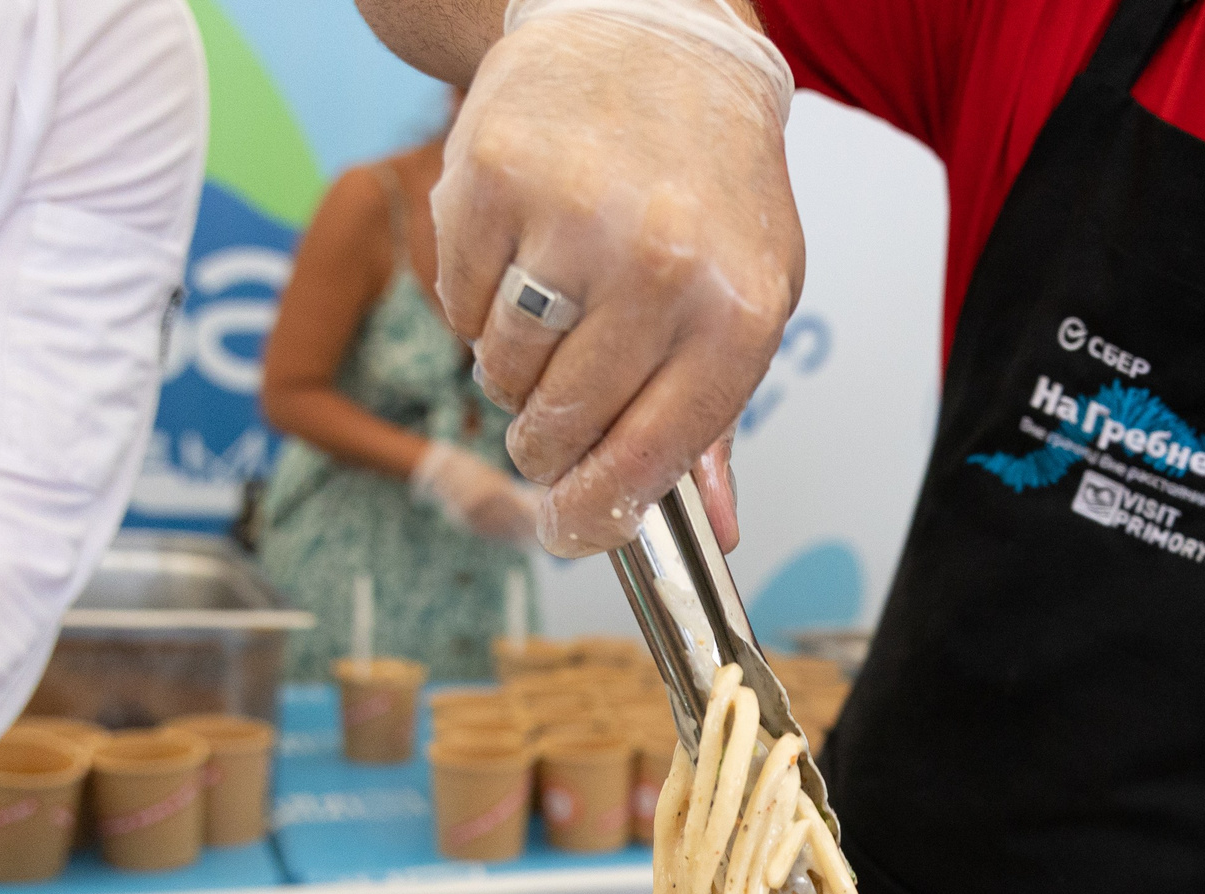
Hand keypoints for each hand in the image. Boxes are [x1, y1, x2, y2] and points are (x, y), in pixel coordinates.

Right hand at [431, 0, 801, 555]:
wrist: (650, 33)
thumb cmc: (706, 178)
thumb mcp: (748, 296)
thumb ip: (717, 417)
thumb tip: (710, 526)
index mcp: (737, 312)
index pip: (649, 461)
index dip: (595, 516)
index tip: (567, 533)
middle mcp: (660, 267)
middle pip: (560, 428)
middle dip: (548, 438)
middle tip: (556, 403)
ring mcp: (571, 219)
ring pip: (499, 373)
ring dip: (512, 365)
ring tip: (554, 300)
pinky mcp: (490, 180)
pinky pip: (456, 305)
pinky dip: (476, 298)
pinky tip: (523, 246)